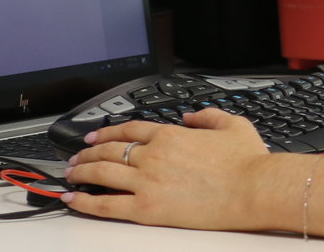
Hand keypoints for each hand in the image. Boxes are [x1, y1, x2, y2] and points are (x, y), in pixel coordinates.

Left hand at [62, 109, 281, 229]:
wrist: (253, 189)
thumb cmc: (247, 162)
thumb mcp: (231, 124)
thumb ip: (207, 116)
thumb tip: (192, 116)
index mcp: (171, 133)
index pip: (129, 130)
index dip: (107, 131)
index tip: (96, 135)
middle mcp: (153, 154)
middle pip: (109, 149)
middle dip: (87, 151)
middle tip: (76, 155)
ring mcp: (147, 181)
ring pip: (102, 172)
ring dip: (81, 171)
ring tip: (69, 174)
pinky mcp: (147, 208)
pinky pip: (106, 204)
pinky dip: (85, 202)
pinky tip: (73, 200)